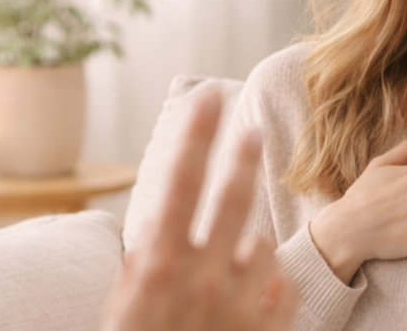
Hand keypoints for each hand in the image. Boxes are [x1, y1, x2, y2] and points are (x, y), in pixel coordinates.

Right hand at [101, 91, 296, 330]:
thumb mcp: (121, 315)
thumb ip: (138, 267)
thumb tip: (151, 224)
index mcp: (162, 267)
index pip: (181, 182)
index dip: (197, 134)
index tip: (209, 98)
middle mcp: (203, 279)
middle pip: (233, 198)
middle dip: (243, 157)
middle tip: (253, 130)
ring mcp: (239, 307)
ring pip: (263, 245)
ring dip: (250, 248)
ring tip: (232, 269)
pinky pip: (285, 286)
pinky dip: (273, 284)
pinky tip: (257, 295)